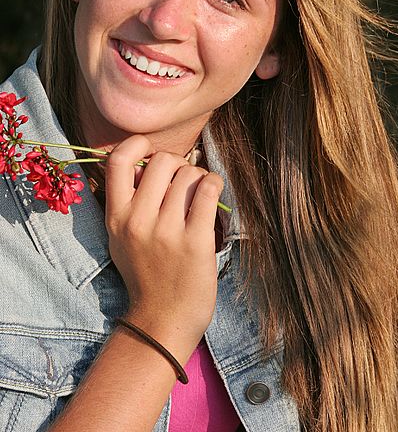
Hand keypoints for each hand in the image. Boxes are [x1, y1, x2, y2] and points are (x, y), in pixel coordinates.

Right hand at [105, 135, 223, 357]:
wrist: (162, 320)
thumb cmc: (145, 274)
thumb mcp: (121, 238)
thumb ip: (128, 202)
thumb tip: (150, 162)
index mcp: (116, 217)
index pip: (118, 160)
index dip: (137, 144)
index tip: (151, 150)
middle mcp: (138, 220)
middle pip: (163, 161)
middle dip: (178, 164)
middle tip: (183, 181)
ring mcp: (167, 230)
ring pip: (190, 174)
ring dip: (199, 178)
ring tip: (200, 194)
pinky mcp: (195, 240)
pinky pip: (209, 189)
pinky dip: (215, 184)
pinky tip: (213, 193)